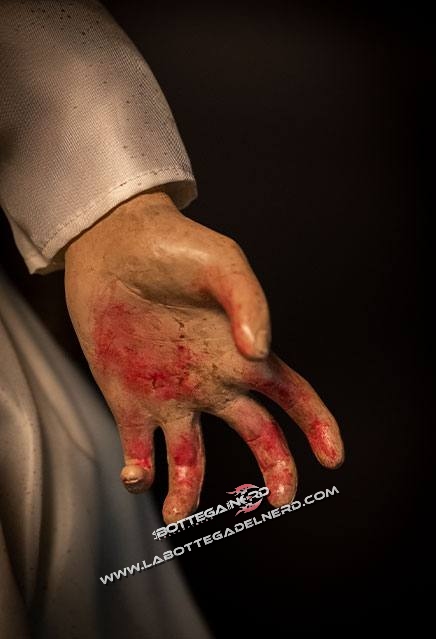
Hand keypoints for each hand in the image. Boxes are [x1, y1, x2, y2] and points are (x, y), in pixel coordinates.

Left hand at [65, 192, 343, 523]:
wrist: (112, 245)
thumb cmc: (176, 246)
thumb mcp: (223, 262)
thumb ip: (250, 303)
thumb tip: (260, 352)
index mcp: (242, 355)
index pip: (293, 396)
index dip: (318, 426)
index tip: (333, 458)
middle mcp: (212, 383)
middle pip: (257, 436)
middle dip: (276, 470)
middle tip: (279, 500)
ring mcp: (170, 395)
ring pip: (189, 460)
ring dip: (186, 492)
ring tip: (176, 512)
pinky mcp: (128, 399)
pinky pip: (138, 451)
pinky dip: (139, 474)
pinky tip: (136, 474)